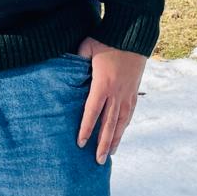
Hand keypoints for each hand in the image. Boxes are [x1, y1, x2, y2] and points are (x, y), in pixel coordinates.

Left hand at [75, 37, 146, 163]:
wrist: (132, 35)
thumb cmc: (105, 40)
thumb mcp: (86, 48)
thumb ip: (75, 61)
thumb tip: (62, 70)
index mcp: (103, 84)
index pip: (92, 111)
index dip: (86, 128)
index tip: (81, 143)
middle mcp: (117, 92)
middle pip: (109, 123)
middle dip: (103, 143)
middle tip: (98, 161)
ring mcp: (127, 93)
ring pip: (121, 121)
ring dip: (115, 139)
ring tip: (109, 154)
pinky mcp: (134, 91)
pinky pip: (129, 113)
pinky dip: (124, 126)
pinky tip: (120, 134)